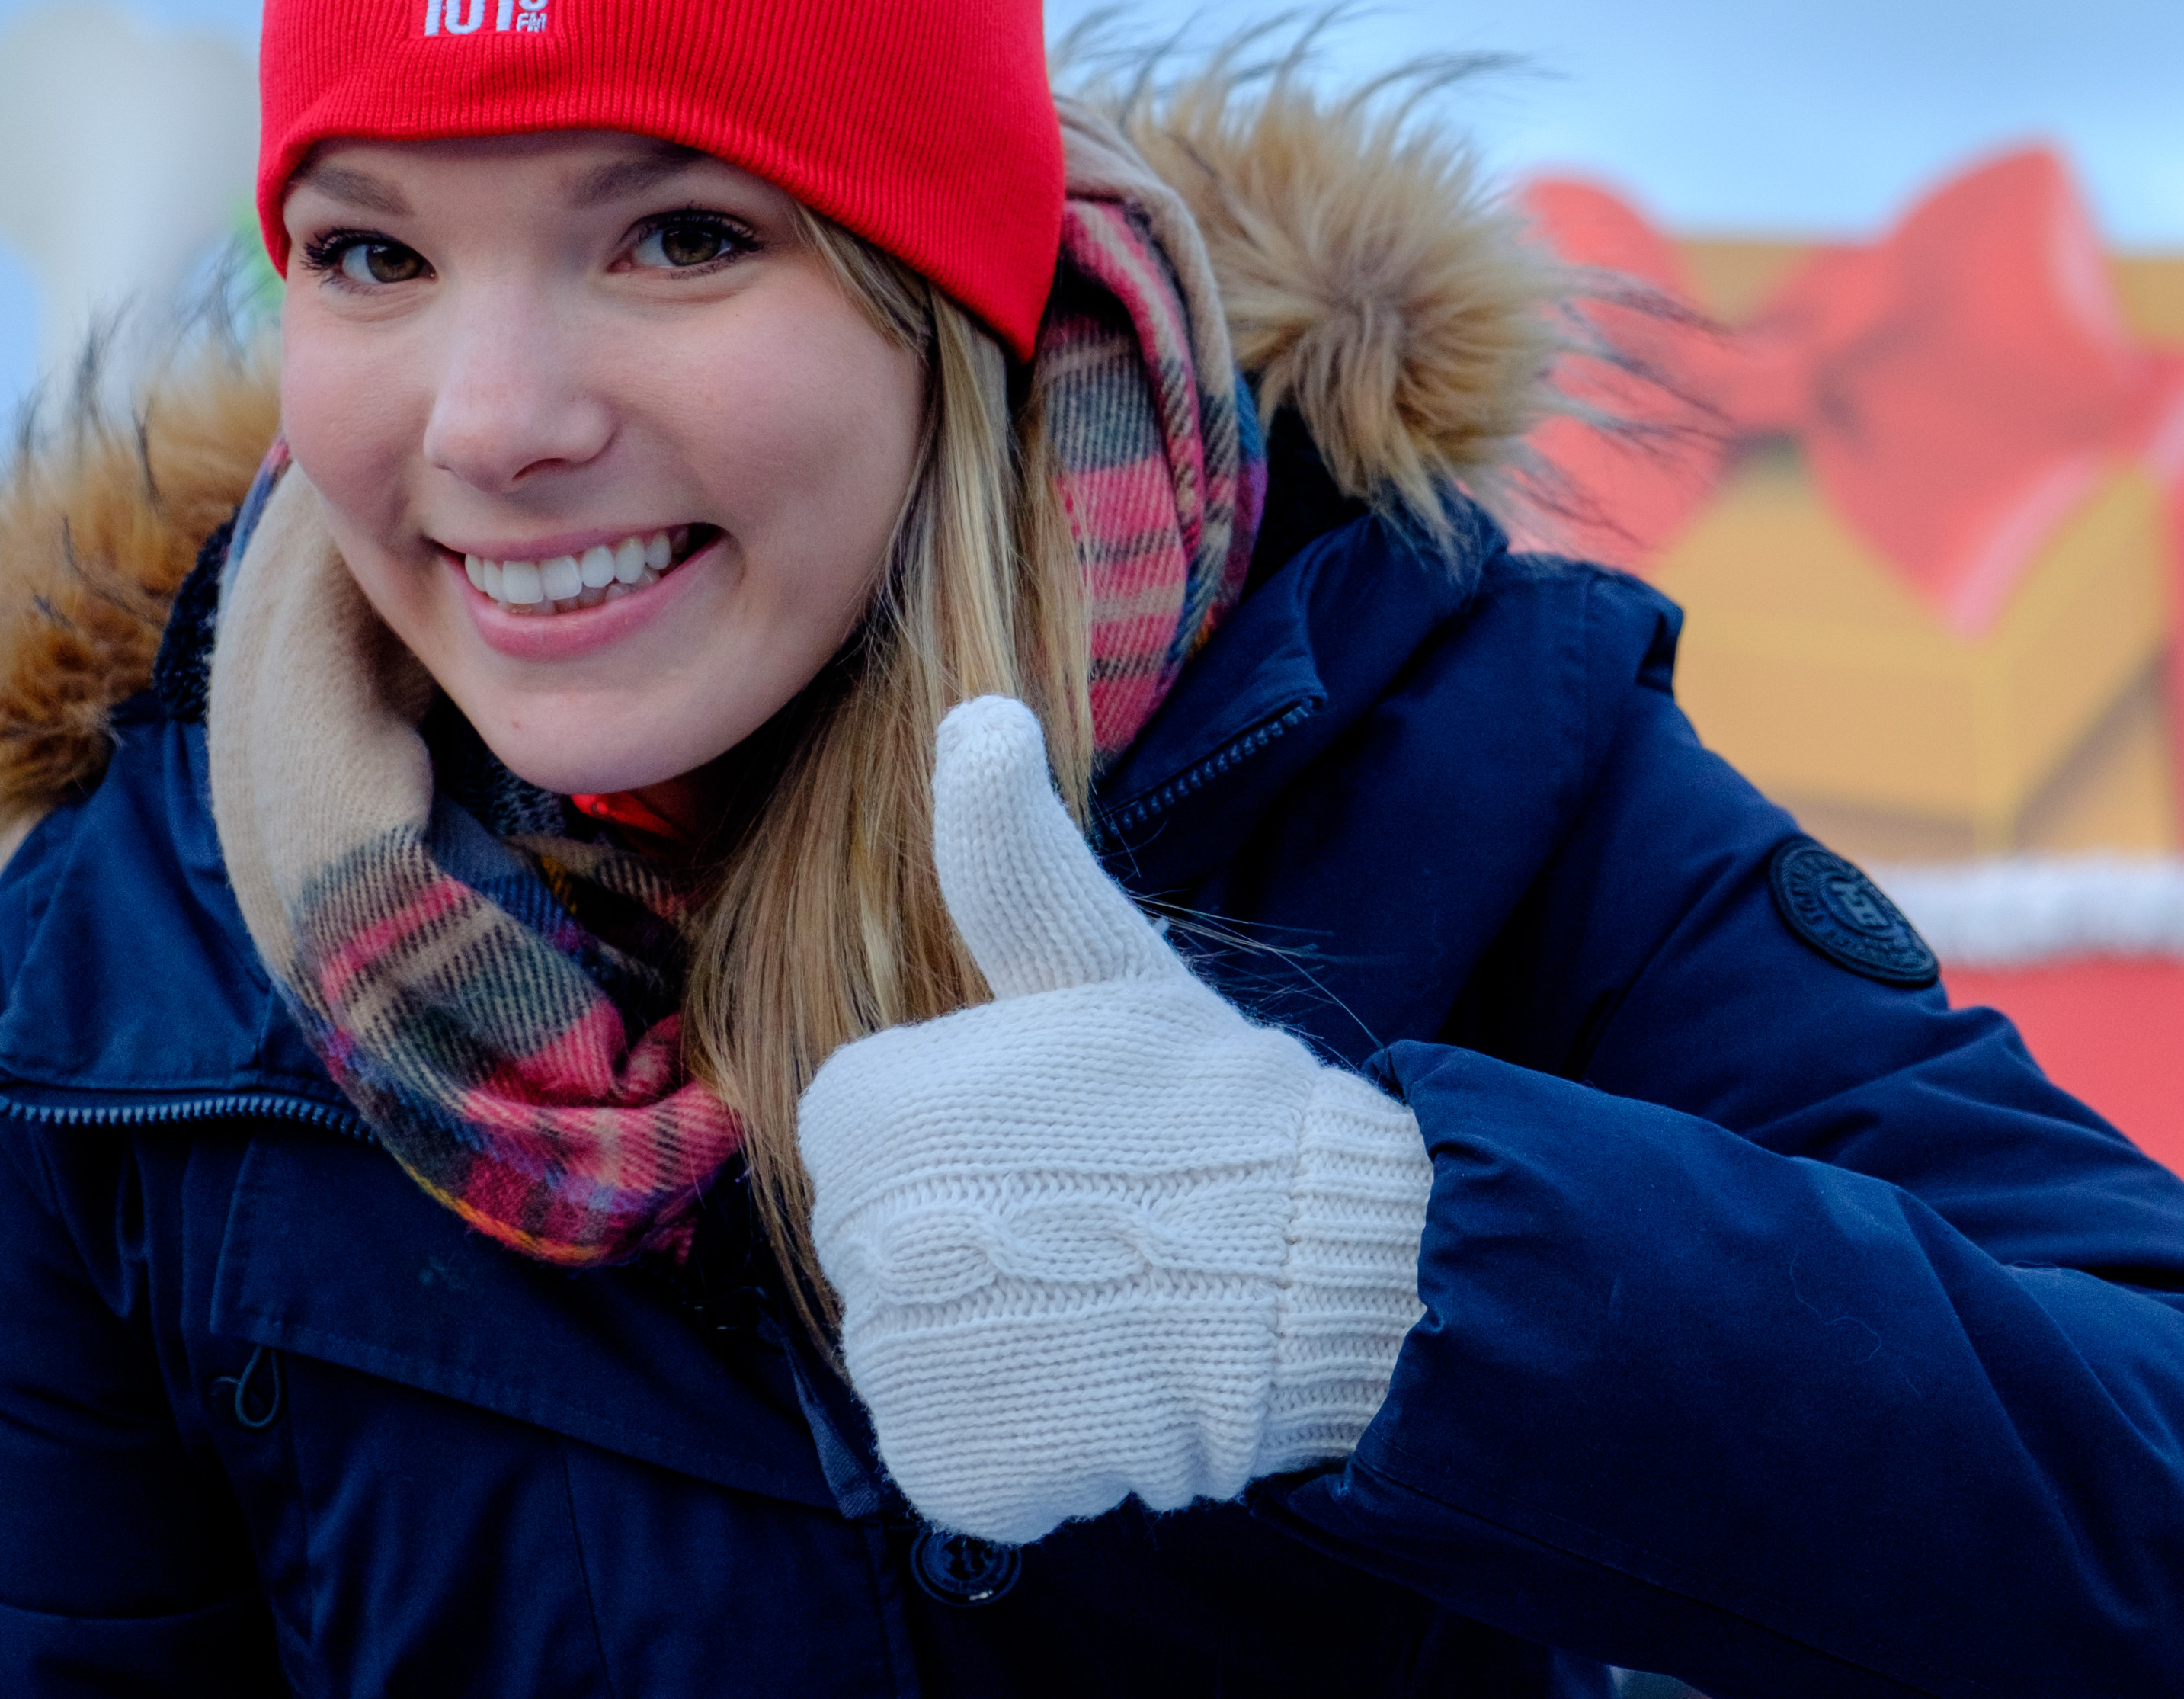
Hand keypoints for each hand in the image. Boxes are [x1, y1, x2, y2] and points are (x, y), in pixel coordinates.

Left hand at [795, 696, 1432, 1543]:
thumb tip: (976, 717)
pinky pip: (950, 1454)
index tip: (1055, 1135)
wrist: (1322, 1274)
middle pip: (882, 1248)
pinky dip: (1015, 1442)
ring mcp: (904, 1364)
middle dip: (971, 1239)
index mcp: (871, 1108)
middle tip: (1090, 1219)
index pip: (864, 1132)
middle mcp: (861, 1242)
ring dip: (993, 1342)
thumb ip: (1009, 854)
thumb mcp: (1097, 963)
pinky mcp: (954, 1466)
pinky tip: (1099, 1386)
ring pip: (914, 1354)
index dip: (961, 1135)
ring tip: (1105, 1299)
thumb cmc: (1210, 1104)